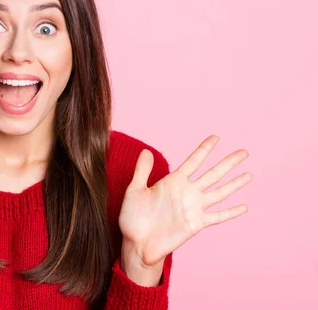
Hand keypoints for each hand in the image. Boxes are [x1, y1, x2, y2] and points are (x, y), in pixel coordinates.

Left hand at [118, 135, 251, 267]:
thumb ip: (141, 171)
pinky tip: (244, 207)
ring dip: (234, 184)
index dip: (204, 150)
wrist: (137, 244)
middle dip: (228, 163)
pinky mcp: (196, 224)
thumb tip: (146, 151)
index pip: (193, 162)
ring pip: (219, 192)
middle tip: (243, 151)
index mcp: (173, 182)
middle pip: (213, 174)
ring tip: (248, 174)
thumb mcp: (135, 191)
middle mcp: (187, 193)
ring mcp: (193, 208)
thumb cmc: (133, 217)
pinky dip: (231, 212)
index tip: (216, 137)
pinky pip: (218, 217)